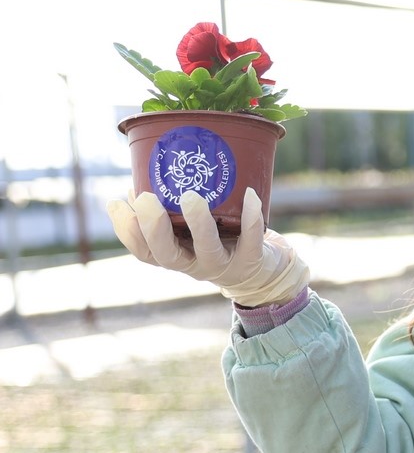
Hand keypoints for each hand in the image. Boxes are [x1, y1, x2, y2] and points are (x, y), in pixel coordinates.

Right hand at [105, 187, 308, 307]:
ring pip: (208, 248)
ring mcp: (223, 264)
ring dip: (198, 223)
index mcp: (174, 255)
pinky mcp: (252, 260)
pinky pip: (252, 240)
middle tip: (146, 199)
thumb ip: (167, 210)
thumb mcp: (188, 230)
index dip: (127, 230)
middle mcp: (193, 264)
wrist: (259, 273)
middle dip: (154, 228)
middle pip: (167, 255)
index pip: (143, 250)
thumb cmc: (216, 241)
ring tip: (190, 197)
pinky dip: (250, 217)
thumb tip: (138, 180)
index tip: (115, 202)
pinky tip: (250, 194)